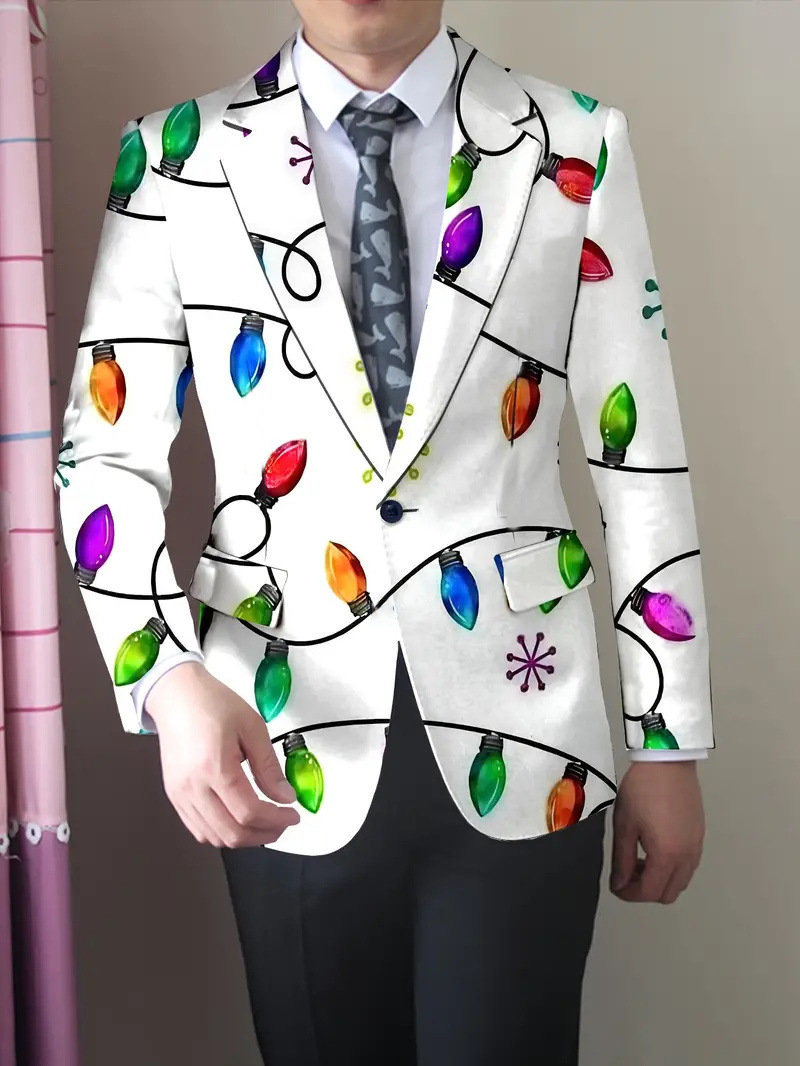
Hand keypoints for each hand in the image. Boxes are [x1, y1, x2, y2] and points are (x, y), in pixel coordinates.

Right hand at [145, 661, 300, 847]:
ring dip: (244, 838)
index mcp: (214, 767)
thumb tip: (285, 796)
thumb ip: (269, 766)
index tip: (293, 815)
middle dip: (264, 834)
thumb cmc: (213, 704)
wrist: (177, 695)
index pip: (248, 812)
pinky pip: (199, 829)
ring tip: (264, 824)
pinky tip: (239, 821)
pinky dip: (223, 833)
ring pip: (214, 837)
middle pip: (232, 833)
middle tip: (282, 823)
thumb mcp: (252, 727)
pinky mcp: (174, 796)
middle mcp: (192, 787)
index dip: (276, 820)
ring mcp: (180, 795)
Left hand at [609, 761, 704, 903]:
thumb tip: (619, 884)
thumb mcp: (625, 825)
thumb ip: (622, 860)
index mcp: (667, 856)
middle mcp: (687, 857)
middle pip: (668, 893)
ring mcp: (697, 847)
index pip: (649, 891)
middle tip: (626, 873)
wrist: (668, 762)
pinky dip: (671, 869)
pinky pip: (688, 866)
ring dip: (660, 880)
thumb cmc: (641, 791)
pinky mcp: (700, 836)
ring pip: (680, 881)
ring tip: (639, 860)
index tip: (615, 885)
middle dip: (645, 890)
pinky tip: (654, 849)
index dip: (629, 894)